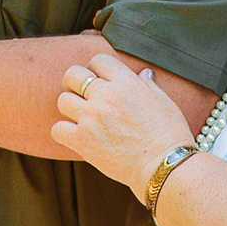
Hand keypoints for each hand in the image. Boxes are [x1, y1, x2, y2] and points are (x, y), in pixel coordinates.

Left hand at [53, 51, 193, 195]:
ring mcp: (92, 117)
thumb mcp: (164, 102)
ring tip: (80, 117)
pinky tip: (75, 136)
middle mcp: (106, 95)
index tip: (97, 79)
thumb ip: (148, 85)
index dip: (95, 68)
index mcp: (126, 82)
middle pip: (73, 74)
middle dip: (74, 81)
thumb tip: (144, 74)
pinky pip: (57, 129)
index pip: (98, 60)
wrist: (164, 165)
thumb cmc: (169, 135)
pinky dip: (63, 132)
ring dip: (69, 107)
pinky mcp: (83, 140)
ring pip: (62, 100)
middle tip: (80, 94)